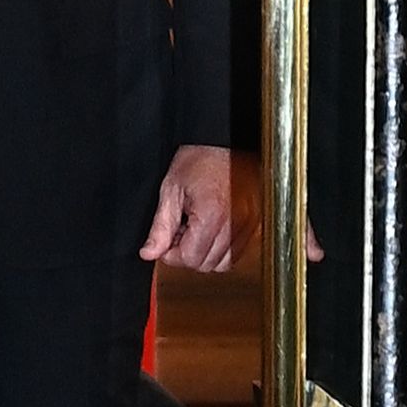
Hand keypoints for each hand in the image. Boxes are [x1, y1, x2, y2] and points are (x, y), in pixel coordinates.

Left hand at [139, 144, 261, 272]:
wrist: (226, 141)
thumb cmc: (201, 158)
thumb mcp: (171, 190)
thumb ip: (160, 227)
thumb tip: (150, 253)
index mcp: (213, 215)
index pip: (191, 259)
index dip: (172, 255)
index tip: (166, 243)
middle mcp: (236, 223)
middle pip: (208, 265)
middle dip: (188, 254)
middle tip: (180, 233)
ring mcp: (250, 224)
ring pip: (225, 263)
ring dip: (206, 253)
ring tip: (196, 229)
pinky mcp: (257, 223)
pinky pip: (238, 251)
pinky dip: (222, 248)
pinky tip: (212, 229)